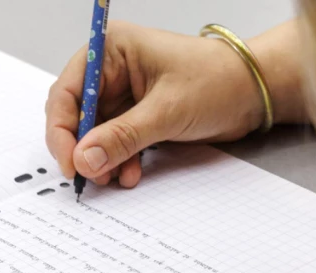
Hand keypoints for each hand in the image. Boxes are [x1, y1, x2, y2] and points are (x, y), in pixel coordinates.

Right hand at [45, 21, 279, 187]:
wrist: (253, 95)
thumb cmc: (216, 82)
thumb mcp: (166, 111)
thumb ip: (123, 137)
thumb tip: (84, 159)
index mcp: (112, 50)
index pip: (69, 91)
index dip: (63, 129)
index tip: (70, 162)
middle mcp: (114, 69)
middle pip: (79, 115)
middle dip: (84, 148)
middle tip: (91, 177)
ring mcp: (127, 94)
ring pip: (98, 133)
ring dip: (103, 158)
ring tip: (114, 179)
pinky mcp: (141, 115)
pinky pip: (118, 141)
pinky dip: (120, 160)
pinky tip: (129, 174)